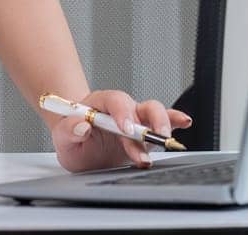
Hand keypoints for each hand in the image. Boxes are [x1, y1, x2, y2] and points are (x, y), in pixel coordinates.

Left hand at [49, 89, 192, 171]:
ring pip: (155, 113)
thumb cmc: (72, 138)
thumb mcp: (62, 139)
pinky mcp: (145, 133)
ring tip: (163, 141)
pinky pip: (165, 122)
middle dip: (149, 121)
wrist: (79, 146)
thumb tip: (81, 125)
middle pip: (141, 106)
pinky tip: (184, 122)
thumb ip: (68, 131)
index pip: (115, 101)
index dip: (122, 113)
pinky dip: (176, 121)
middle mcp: (122, 109)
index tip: (126, 129)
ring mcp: (136, 120)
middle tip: (152, 137)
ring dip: (162, 126)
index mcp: (100, 104)